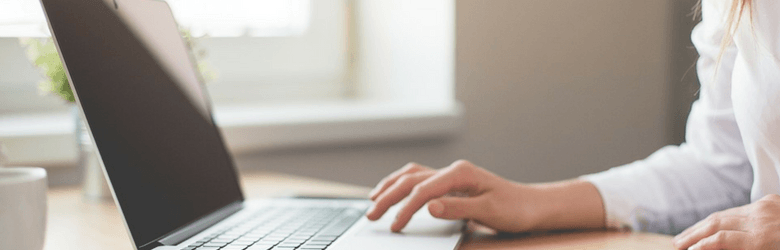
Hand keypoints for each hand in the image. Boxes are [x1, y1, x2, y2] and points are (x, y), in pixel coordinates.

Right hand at [365, 160, 543, 232]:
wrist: (532, 205)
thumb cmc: (514, 208)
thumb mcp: (489, 211)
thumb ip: (457, 208)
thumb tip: (429, 207)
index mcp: (460, 173)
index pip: (423, 190)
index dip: (405, 209)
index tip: (394, 227)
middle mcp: (453, 170)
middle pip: (411, 180)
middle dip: (388, 196)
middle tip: (371, 215)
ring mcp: (451, 175)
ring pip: (411, 175)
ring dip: (390, 186)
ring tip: (373, 201)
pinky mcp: (451, 183)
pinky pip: (420, 179)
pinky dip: (402, 185)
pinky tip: (394, 192)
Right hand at [673, 194, 779, 249]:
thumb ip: (738, 249)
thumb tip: (710, 247)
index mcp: (761, 239)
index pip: (720, 239)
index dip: (700, 245)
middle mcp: (760, 219)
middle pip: (717, 223)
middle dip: (694, 233)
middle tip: (677, 243)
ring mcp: (764, 207)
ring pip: (725, 213)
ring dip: (703, 224)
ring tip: (688, 234)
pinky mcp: (769, 200)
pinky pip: (740, 209)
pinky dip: (724, 217)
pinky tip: (711, 224)